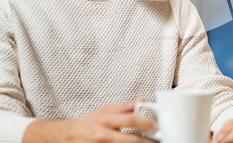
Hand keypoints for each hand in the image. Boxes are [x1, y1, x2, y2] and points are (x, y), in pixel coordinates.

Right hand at [23, 100, 157, 142]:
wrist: (65, 136)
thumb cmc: (87, 123)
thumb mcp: (104, 110)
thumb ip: (124, 107)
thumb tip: (142, 100)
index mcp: (106, 120)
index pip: (130, 120)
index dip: (145, 123)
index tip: (156, 126)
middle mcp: (103, 135)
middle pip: (130, 140)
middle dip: (147, 141)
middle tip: (159, 140)